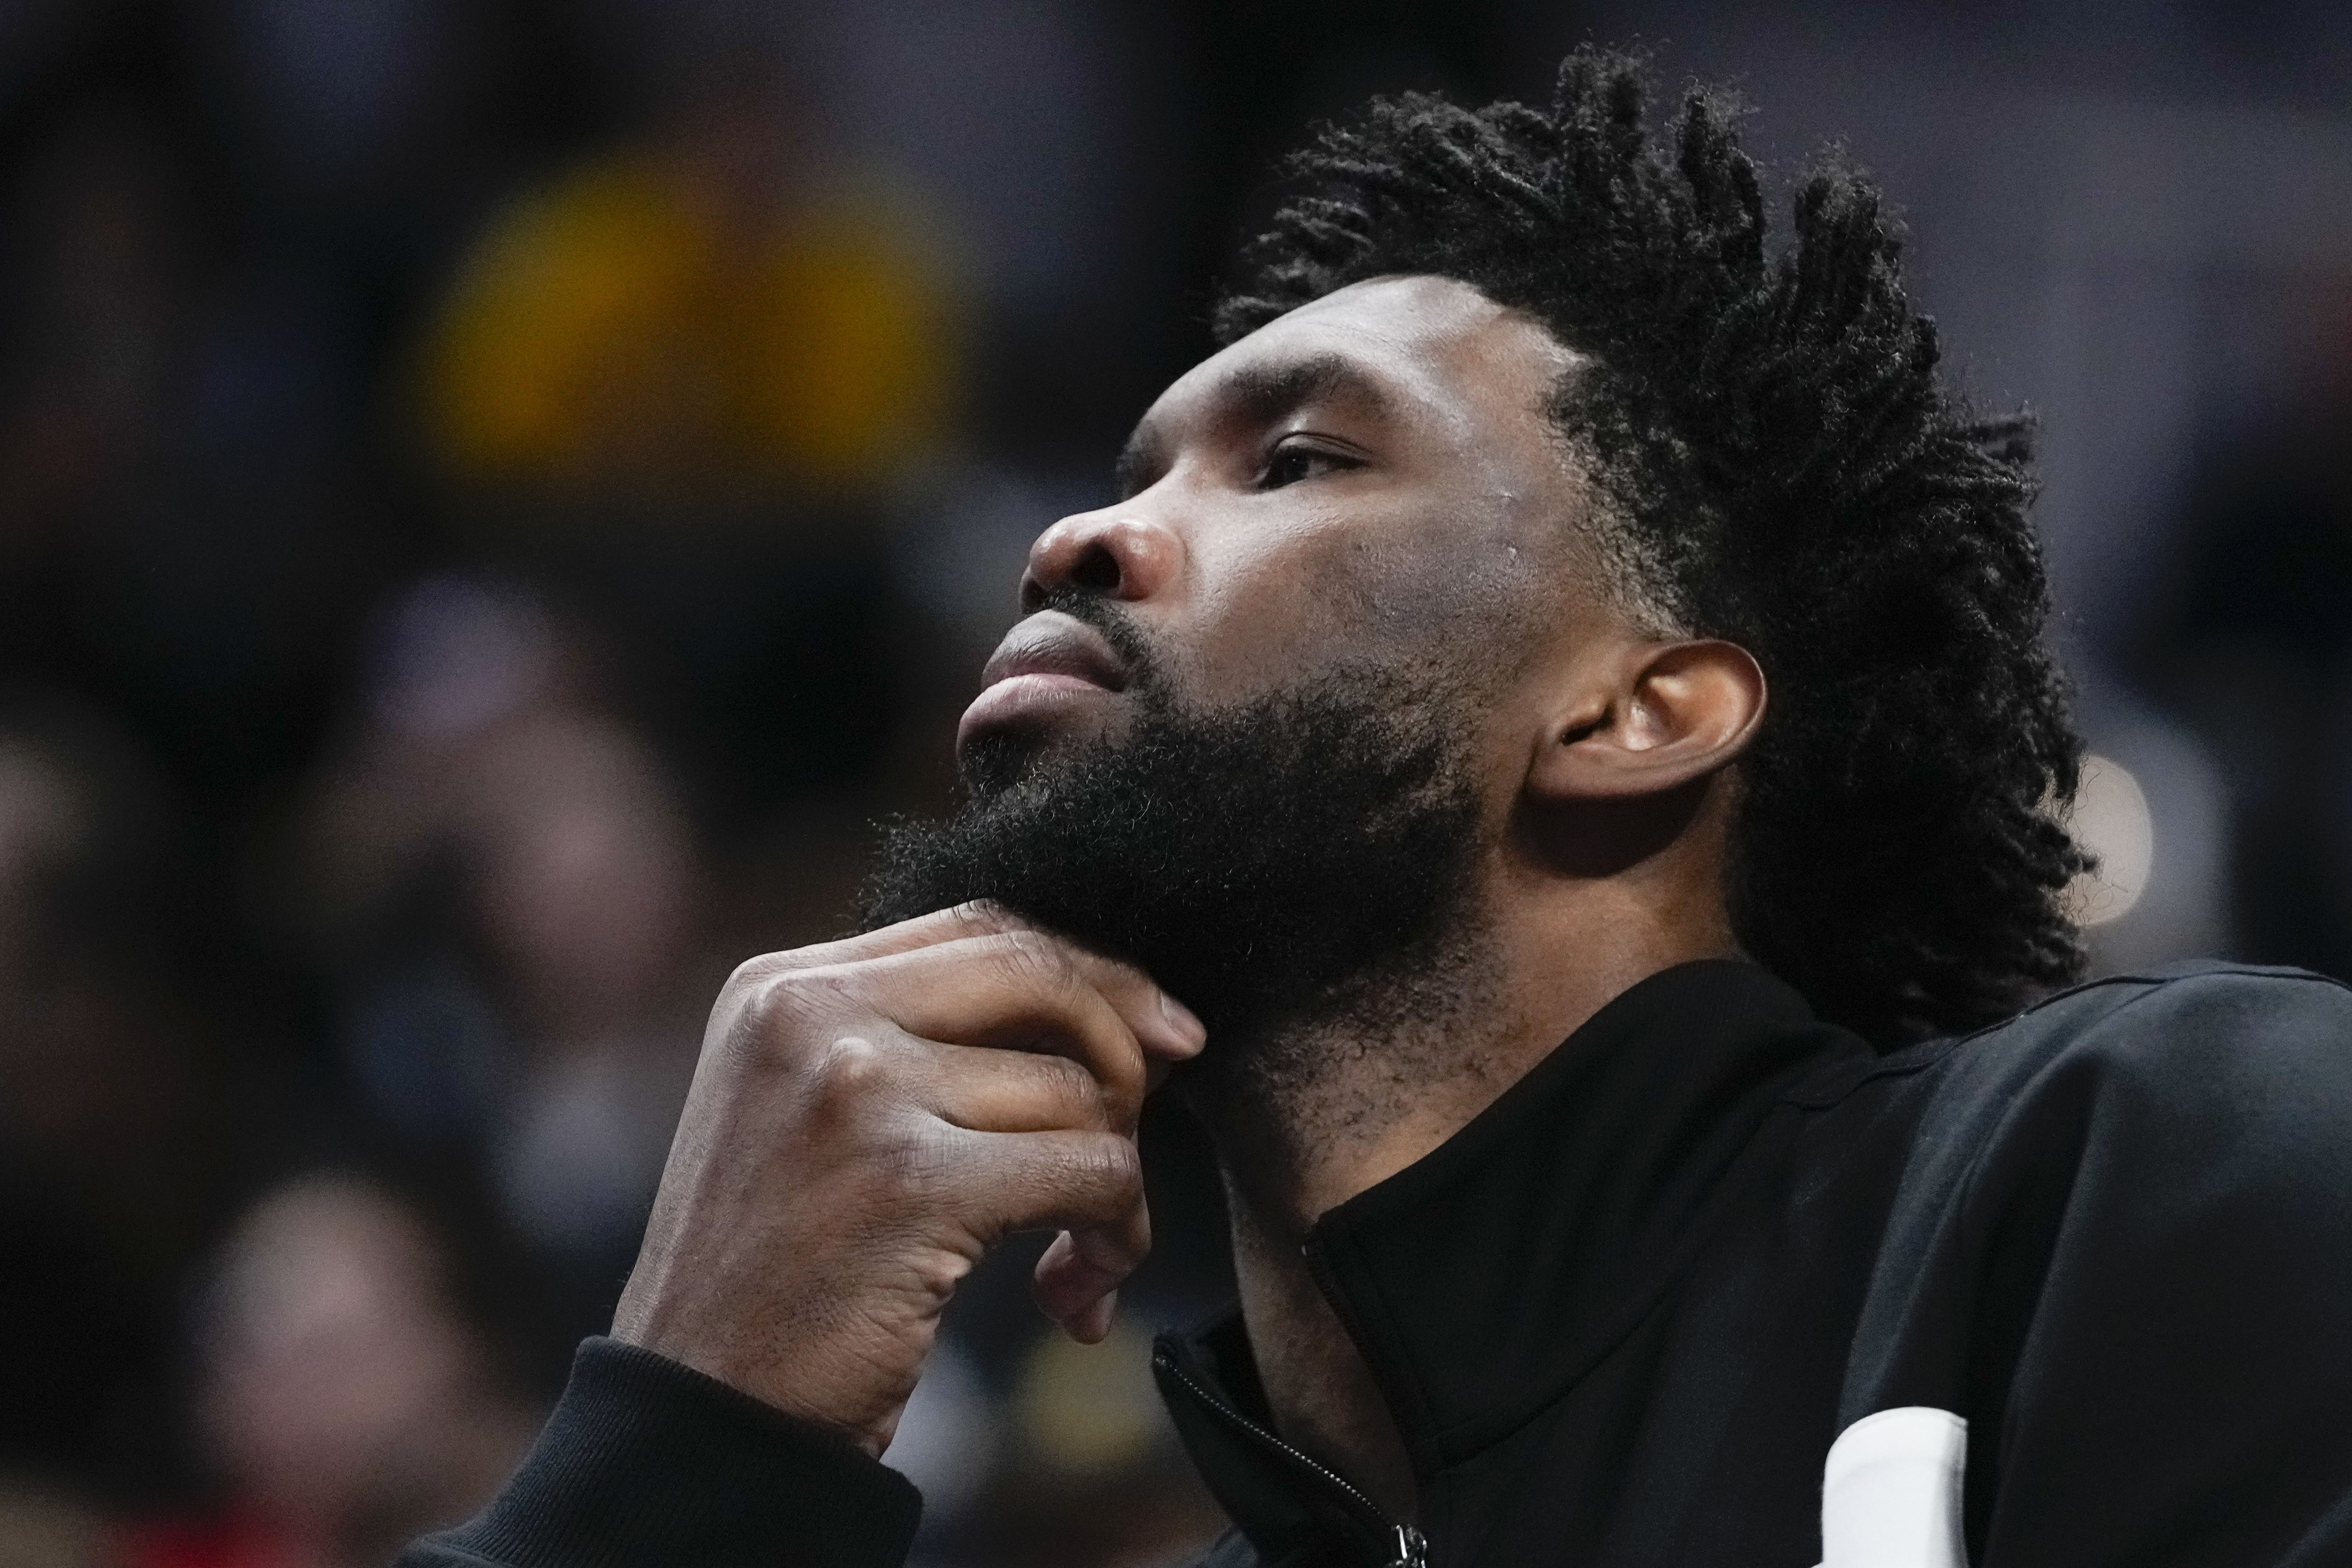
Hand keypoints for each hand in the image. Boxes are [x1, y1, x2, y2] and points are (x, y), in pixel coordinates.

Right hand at [610, 902, 1205, 1455]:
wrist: (700, 1418)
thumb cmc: (780, 1279)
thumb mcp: (814, 1117)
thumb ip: (922, 1046)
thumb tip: (1122, 1016)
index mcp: (783, 987)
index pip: (983, 929)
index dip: (1092, 975)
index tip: (1161, 1036)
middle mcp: (809, 1015)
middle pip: (1041, 974)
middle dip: (1125, 1052)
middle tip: (1140, 1135)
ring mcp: (854, 1092)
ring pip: (1079, 1090)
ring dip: (1119, 1181)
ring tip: (1086, 1257)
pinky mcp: (907, 1185)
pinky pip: (1089, 1172)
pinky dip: (1115, 1234)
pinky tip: (1078, 1298)